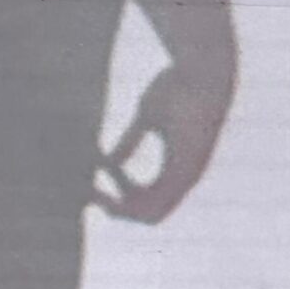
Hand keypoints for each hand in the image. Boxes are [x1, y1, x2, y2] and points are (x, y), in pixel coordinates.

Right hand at [91, 51, 233, 222]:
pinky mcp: (186, 171)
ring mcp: (188, 177)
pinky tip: (109, 181)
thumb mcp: (146, 118)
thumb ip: (131, 141)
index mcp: (178, 167)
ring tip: (92, 194)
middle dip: (116, 209)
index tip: (95, 186)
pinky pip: (158, 203)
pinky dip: (129, 198)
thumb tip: (111, 160)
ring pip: (153, 215)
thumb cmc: (177, 88)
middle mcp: (185, 178)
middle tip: (88, 195)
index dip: (121, 199)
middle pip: (148, 214)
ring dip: (119, 209)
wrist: (201, 73)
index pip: (147, 199)